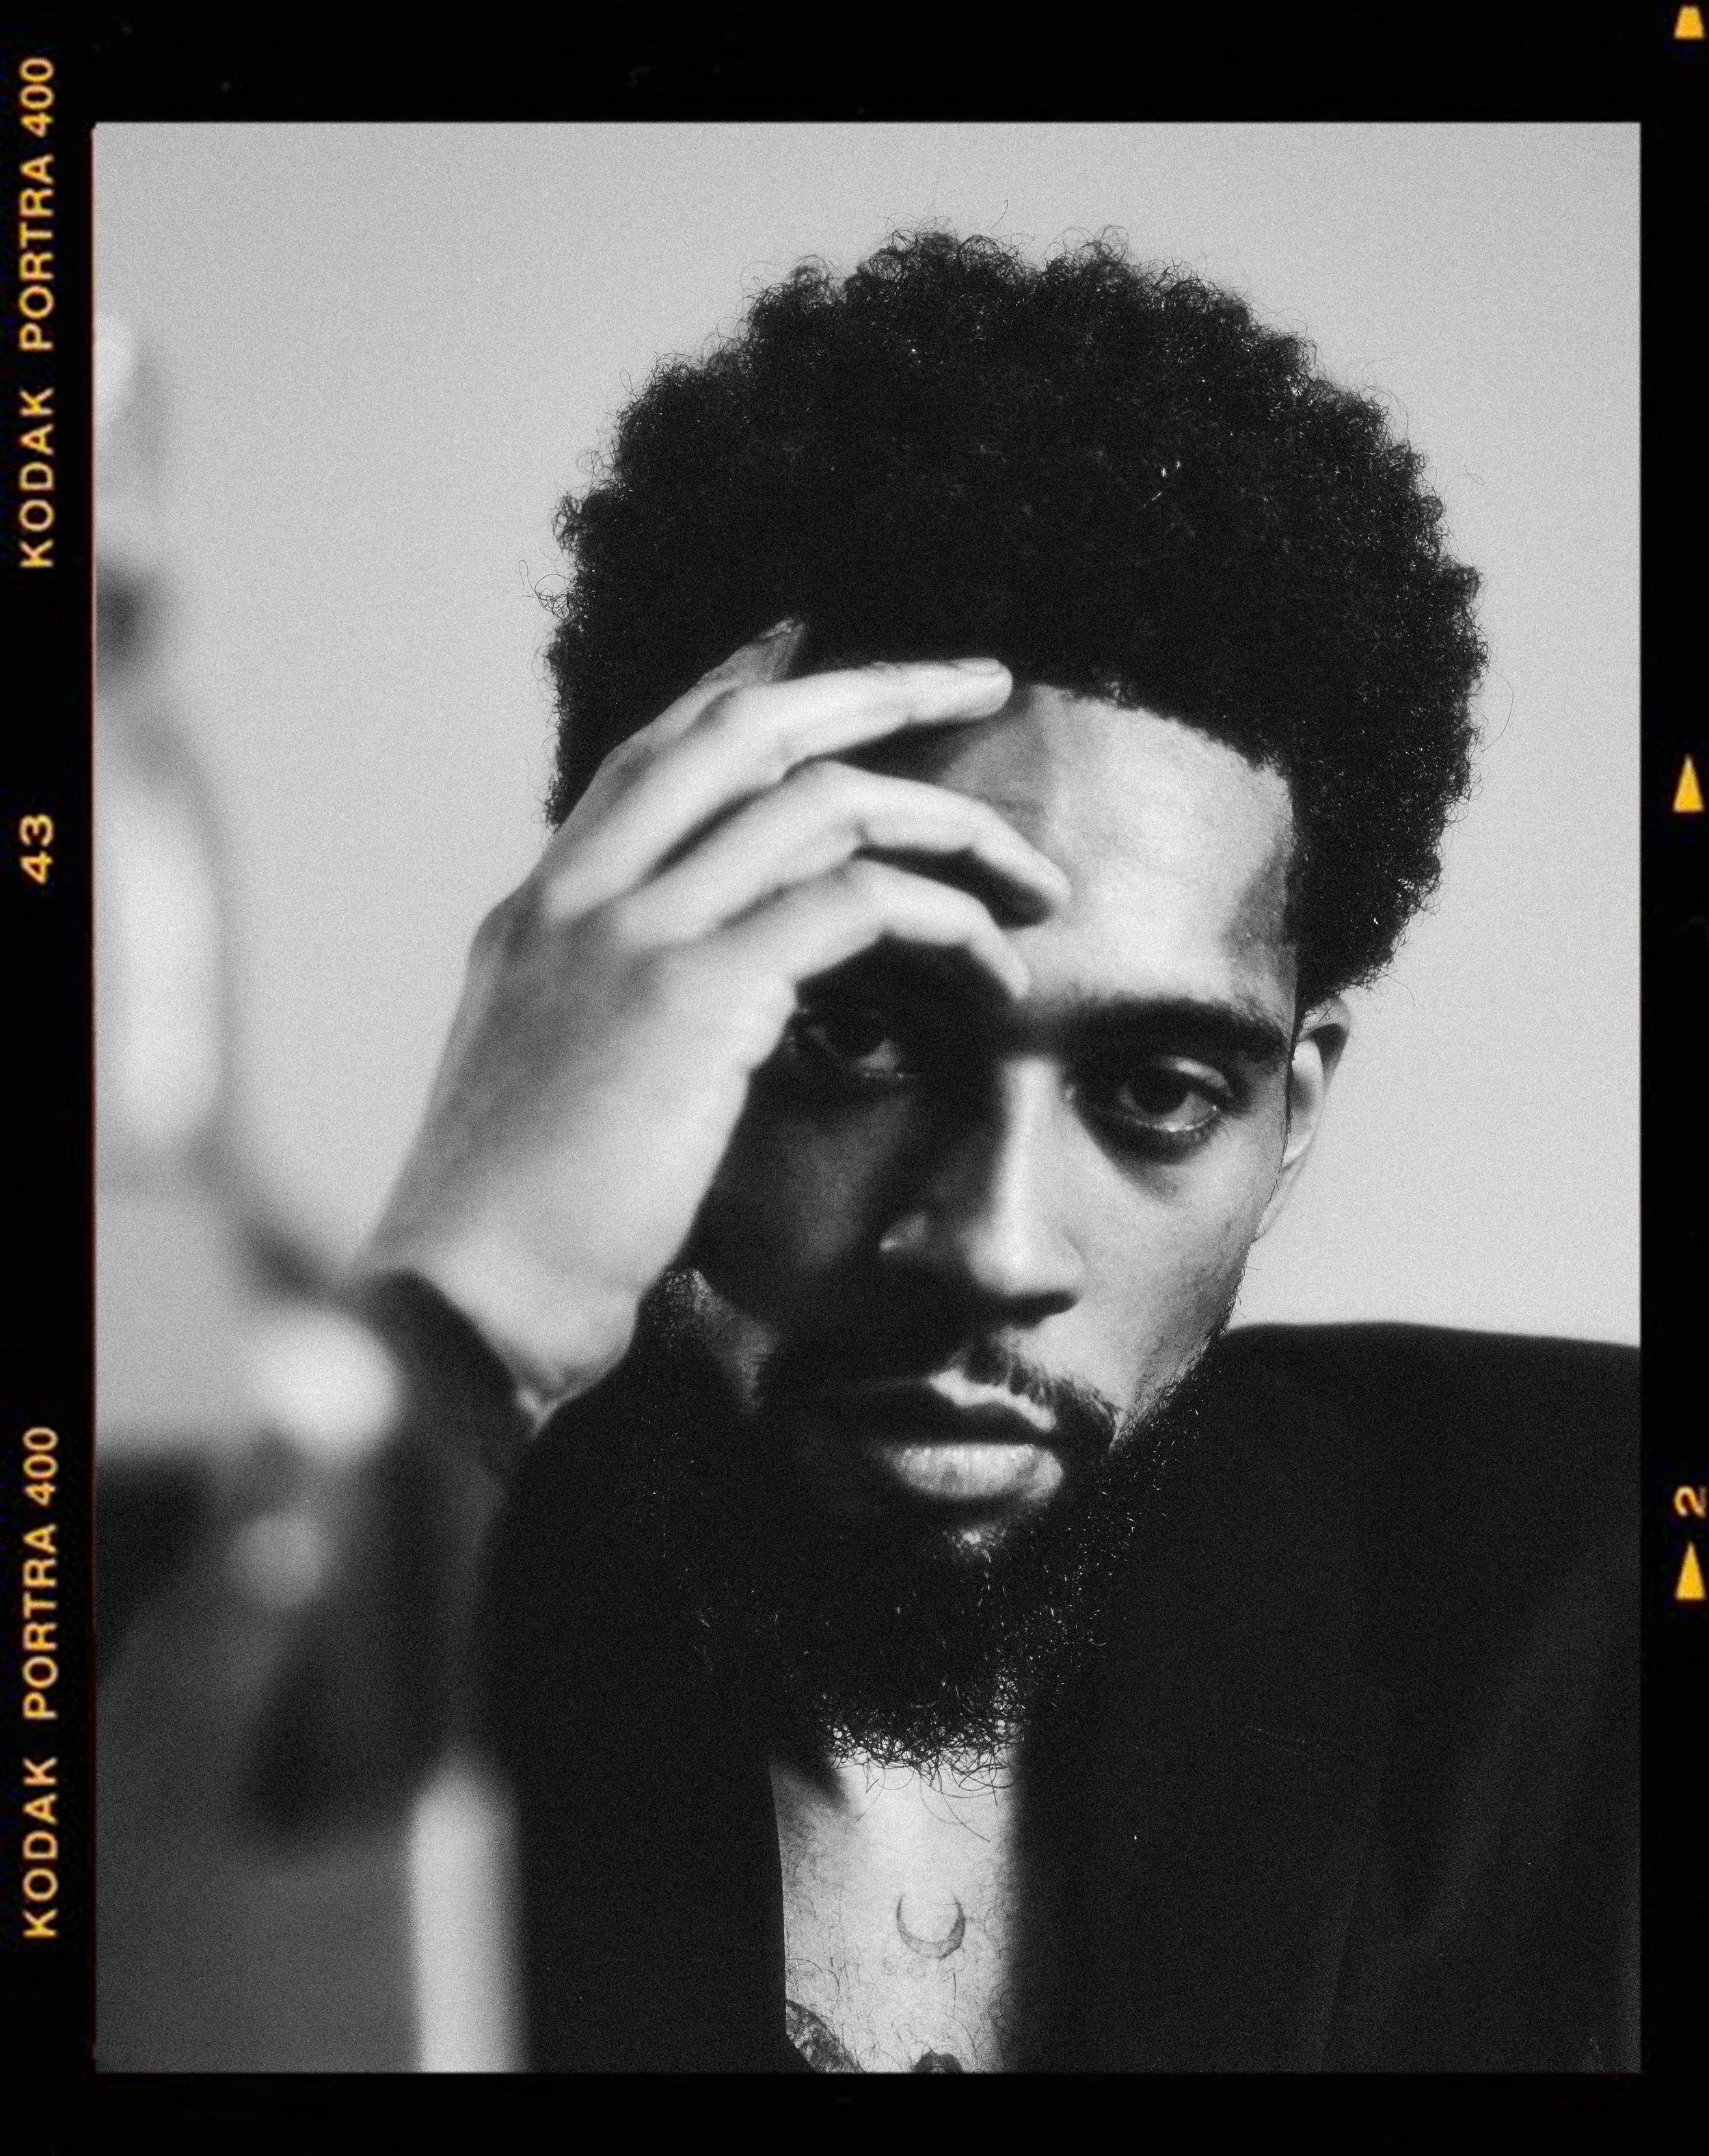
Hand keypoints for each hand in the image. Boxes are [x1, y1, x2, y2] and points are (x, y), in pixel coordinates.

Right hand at [360, 624, 1065, 1416]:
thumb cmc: (515, 1228)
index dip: (754, 683)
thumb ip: (604, 1009)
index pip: (660, 750)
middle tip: (985, 679)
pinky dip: (946, 923)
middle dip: (883, 687)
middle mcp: (581, 894)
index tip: (827, 648)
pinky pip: (856, 905)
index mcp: (542, 909)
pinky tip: (998, 971)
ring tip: (1034, 878)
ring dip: (952, 824)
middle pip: (748, 728)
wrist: (459, 1304)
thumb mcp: (546, 1084)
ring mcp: (631, 933)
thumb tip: (696, 995)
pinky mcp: (693, 995)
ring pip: (823, 804)